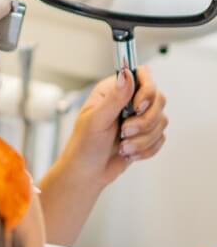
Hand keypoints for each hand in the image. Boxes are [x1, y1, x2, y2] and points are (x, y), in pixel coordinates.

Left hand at [59, 66, 167, 189]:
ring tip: (122, 146)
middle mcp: (128, 100)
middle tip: (124, 131)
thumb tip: (126, 74)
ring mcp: (139, 117)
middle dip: (144, 121)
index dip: (147, 89)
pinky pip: (160, 138)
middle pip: (158, 99)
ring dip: (142, 139)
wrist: (88, 172)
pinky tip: (128, 153)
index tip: (137, 107)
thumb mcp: (96, 119)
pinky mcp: (146, 134)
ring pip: (161, 121)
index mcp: (113, 90)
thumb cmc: (85, 145)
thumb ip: (115, 98)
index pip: (142, 75)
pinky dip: (146, 149)